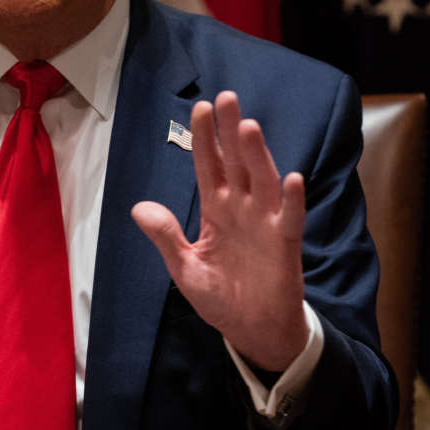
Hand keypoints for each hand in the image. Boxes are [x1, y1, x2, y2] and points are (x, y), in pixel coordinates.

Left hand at [131, 92, 308, 371]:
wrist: (252, 330)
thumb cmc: (221, 296)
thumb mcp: (184, 268)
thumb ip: (166, 236)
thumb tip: (138, 208)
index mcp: (217, 210)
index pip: (209, 166)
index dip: (204, 139)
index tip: (200, 108)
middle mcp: (243, 209)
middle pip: (236, 163)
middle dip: (230, 132)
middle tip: (226, 98)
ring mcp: (265, 223)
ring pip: (262, 181)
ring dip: (257, 155)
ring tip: (249, 127)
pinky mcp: (284, 245)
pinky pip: (289, 218)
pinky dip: (291, 200)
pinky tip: (291, 179)